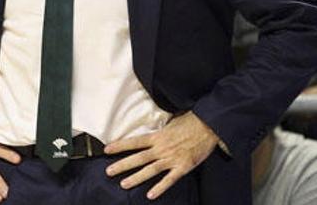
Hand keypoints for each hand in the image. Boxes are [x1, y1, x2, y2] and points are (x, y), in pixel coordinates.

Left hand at [104, 111, 218, 199]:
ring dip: (136, 178)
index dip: (120, 146)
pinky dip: (160, 188)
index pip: (134, 142)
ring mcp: (172, 158)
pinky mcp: (183, 167)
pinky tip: (150, 195)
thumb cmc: (191, 121)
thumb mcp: (171, 122)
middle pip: (138, 158)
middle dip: (122, 165)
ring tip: (123, 184)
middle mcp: (162, 148)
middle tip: (108, 171)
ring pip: (150, 170)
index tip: (107, 150)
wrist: (209, 125)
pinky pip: (169, 179)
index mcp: (158, 136)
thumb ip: (161, 130)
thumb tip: (153, 131)